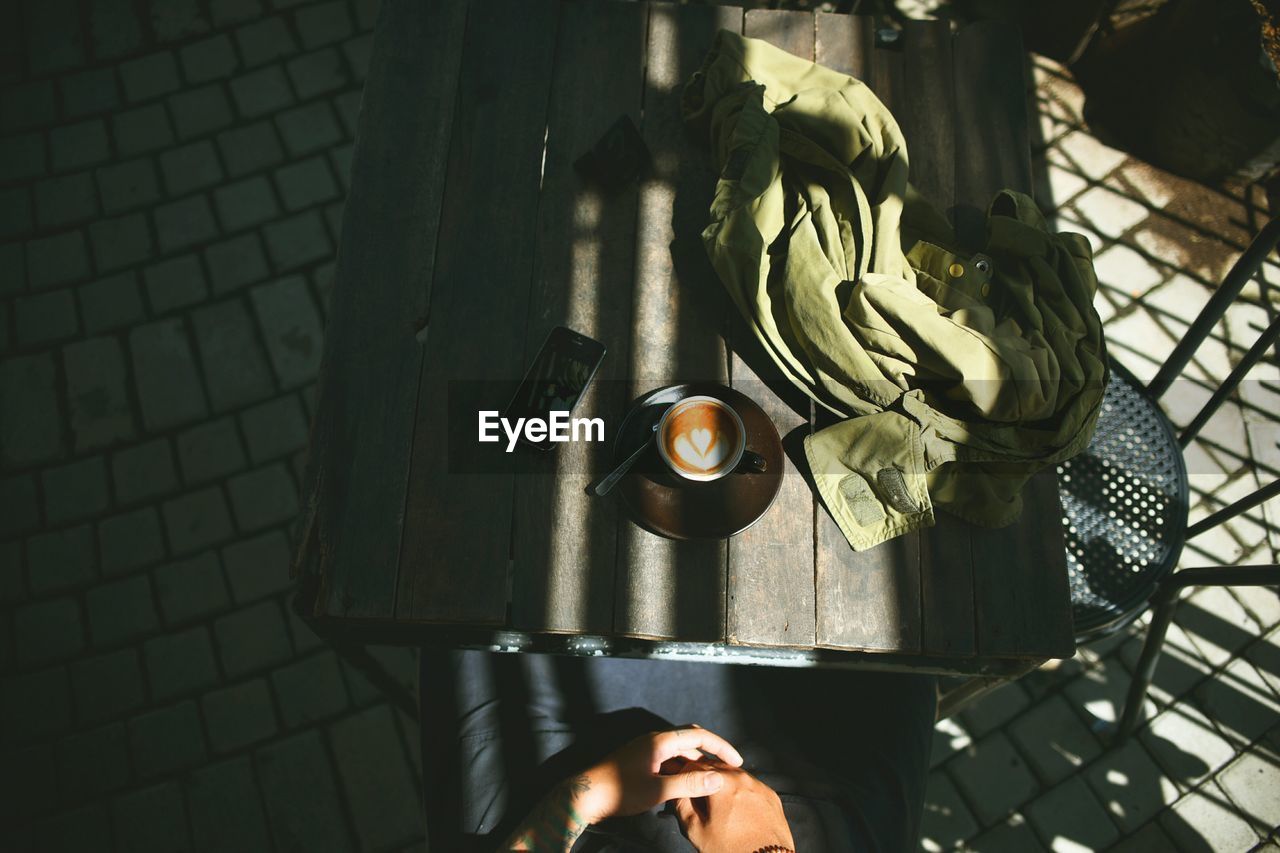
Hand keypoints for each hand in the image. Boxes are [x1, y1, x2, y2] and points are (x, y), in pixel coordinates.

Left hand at [573, 726, 744, 823]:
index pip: (698, 736)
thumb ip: (689, 785)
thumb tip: (718, 779)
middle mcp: (654, 740)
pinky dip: (682, 770)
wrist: (586, 796)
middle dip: (711, 753)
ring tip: (712, 781)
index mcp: (659, 741)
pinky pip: (668, 761)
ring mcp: (646, 750)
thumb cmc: (619, 792)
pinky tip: (689, 785)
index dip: (720, 747)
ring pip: (679, 752)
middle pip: (690, 740)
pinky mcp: (641, 761)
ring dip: (696, 764)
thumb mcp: (658, 791)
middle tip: (728, 769)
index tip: (737, 761)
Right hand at [674, 759, 794, 852]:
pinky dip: (740, 790)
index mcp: (721, 783)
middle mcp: (741, 777)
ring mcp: (759, 785)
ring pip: (734, 773)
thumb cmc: (731, 850)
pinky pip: (751, 785)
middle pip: (715, 766)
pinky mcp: (771, 795)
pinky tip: (736, 806)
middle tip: (696, 792)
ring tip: (716, 801)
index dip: (684, 773)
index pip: (694, 765)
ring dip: (722, 781)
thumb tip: (677, 790)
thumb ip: (682, 805)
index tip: (681, 783)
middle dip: (703, 776)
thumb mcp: (697, 831)